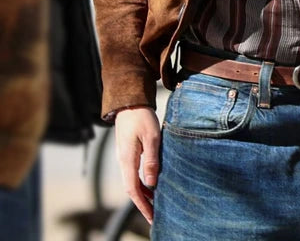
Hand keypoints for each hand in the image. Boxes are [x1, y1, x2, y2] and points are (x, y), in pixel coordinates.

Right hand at [115, 106, 160, 223]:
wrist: (129, 102)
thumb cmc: (141, 117)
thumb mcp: (151, 137)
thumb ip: (151, 160)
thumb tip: (152, 183)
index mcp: (127, 160)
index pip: (133, 189)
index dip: (142, 205)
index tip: (151, 217)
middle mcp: (123, 161)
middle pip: (131, 189)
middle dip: (142, 204)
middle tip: (155, 216)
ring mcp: (124, 157)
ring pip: (132, 182)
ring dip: (142, 194)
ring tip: (155, 204)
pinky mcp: (127, 153)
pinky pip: (133, 173)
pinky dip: (141, 183)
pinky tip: (151, 185)